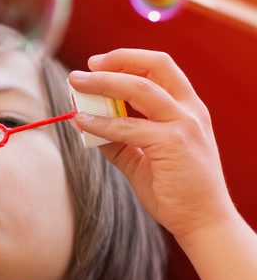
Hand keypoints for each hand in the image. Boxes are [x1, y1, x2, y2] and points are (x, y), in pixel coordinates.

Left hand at [69, 49, 235, 243]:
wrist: (202, 220)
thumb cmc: (175, 190)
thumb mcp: (143, 158)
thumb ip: (119, 139)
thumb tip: (85, 122)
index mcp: (187, 109)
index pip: (161, 68)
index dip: (128, 59)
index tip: (99, 63)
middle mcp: (189, 111)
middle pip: (154, 67)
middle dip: (117, 61)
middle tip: (84, 68)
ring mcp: (183, 125)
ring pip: (139, 89)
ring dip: (103, 83)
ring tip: (77, 85)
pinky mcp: (172, 144)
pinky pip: (127, 127)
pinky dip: (100, 121)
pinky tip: (81, 121)